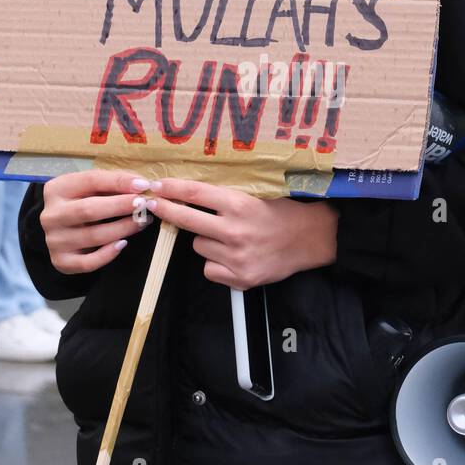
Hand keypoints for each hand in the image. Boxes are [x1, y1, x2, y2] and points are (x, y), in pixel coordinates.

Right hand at [41, 169, 154, 274]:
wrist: (61, 230)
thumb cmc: (82, 202)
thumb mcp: (91, 188)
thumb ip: (112, 183)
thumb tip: (141, 185)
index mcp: (56, 189)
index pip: (90, 181)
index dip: (119, 182)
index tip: (143, 185)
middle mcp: (51, 215)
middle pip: (89, 210)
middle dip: (121, 206)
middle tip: (144, 205)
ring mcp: (54, 240)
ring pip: (93, 236)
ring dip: (123, 229)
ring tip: (142, 222)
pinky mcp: (61, 261)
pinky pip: (88, 262)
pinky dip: (108, 254)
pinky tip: (122, 244)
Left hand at [139, 178, 337, 288]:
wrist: (311, 239)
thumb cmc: (282, 214)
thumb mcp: (256, 196)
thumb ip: (224, 198)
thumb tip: (187, 194)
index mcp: (240, 205)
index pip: (195, 194)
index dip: (171, 189)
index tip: (155, 186)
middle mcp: (236, 231)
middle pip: (187, 219)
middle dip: (167, 210)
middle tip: (154, 204)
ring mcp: (237, 257)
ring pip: (198, 246)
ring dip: (205, 240)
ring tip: (228, 238)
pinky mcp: (240, 278)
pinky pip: (209, 268)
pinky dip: (216, 263)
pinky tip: (233, 256)